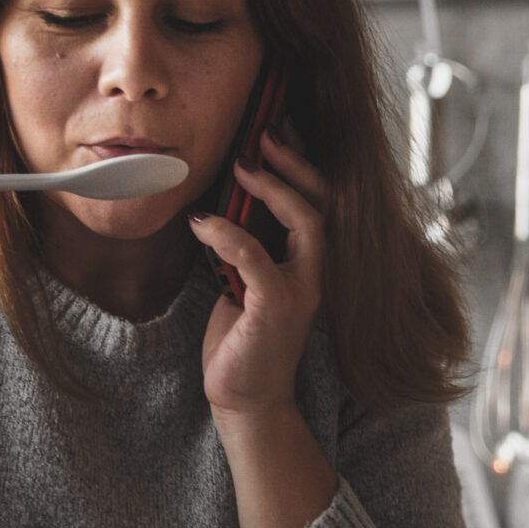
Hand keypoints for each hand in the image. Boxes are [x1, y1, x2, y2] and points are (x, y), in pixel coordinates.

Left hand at [189, 130, 328, 417]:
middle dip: (297, 162)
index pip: (321, 201)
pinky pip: (255, 258)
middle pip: (326, 202)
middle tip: (266, 132)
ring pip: (308, 223)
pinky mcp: (276, 309)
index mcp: (310, 264)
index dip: (303, 162)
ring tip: (243, 163)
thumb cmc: (244, 341)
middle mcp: (316, 273)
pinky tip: (202, 222)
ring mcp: (302, 291)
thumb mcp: (244, 282)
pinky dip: (228, 234)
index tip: (280, 127)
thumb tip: (223, 199)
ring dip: (275, 188)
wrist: (246, 400)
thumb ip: (246, 246)